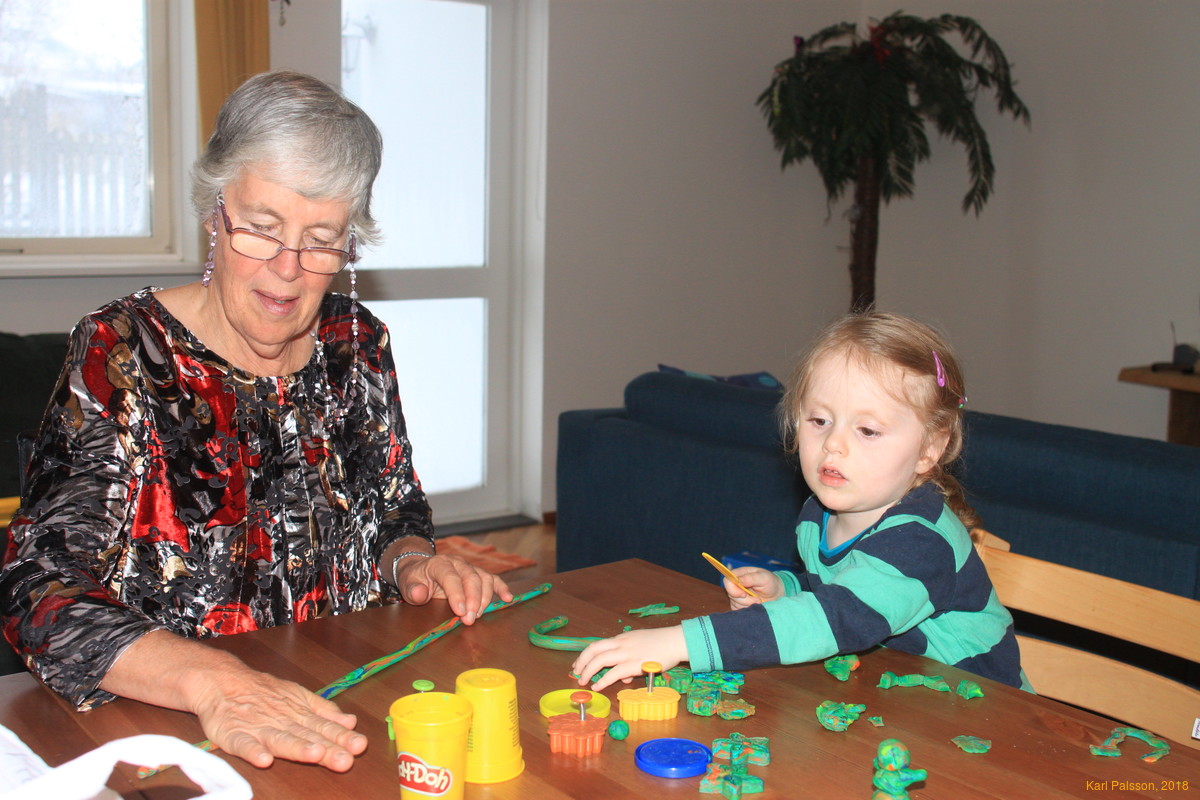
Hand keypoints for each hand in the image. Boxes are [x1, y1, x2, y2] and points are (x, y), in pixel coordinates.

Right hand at [188, 662, 367, 771]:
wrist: (221, 681)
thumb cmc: (264, 693)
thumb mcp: (298, 697)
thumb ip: (324, 711)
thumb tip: (350, 722)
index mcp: (299, 714)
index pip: (324, 728)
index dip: (341, 738)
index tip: (359, 746)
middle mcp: (282, 721)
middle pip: (307, 736)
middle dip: (327, 748)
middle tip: (346, 759)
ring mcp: (258, 728)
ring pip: (280, 739)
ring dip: (298, 747)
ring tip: (315, 754)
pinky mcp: (233, 734)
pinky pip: (243, 744)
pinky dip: (253, 751)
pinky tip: (263, 760)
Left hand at [394, 554, 512, 623]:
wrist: (421, 569)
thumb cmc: (416, 579)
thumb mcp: (407, 584)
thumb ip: (413, 590)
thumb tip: (421, 594)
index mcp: (439, 564)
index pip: (451, 577)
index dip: (457, 594)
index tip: (460, 612)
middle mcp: (457, 563)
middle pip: (471, 578)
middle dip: (473, 600)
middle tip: (470, 619)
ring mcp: (469, 567)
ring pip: (484, 578)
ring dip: (484, 598)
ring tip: (478, 615)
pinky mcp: (477, 574)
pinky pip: (492, 579)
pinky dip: (501, 588)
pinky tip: (508, 598)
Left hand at [571, 626, 686, 691]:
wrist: (676, 641)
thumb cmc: (661, 644)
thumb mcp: (641, 647)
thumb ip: (630, 660)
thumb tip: (623, 677)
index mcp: (622, 639)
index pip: (597, 645)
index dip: (585, 655)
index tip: (579, 664)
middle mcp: (621, 644)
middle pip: (593, 650)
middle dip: (581, 662)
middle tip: (576, 672)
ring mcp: (627, 653)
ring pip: (600, 660)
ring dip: (587, 671)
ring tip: (582, 681)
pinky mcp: (634, 664)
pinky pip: (613, 673)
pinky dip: (602, 680)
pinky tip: (597, 687)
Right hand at [726, 567, 782, 609]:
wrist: (776, 595)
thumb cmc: (770, 583)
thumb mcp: (764, 578)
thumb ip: (751, 578)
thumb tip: (738, 580)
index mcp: (740, 574)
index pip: (727, 580)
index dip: (733, 589)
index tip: (744, 595)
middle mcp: (736, 585)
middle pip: (731, 594)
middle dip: (745, 600)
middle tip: (758, 600)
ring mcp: (736, 596)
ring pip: (735, 604)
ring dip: (749, 605)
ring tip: (759, 601)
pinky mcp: (738, 606)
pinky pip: (738, 611)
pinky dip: (748, 610)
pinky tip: (755, 606)